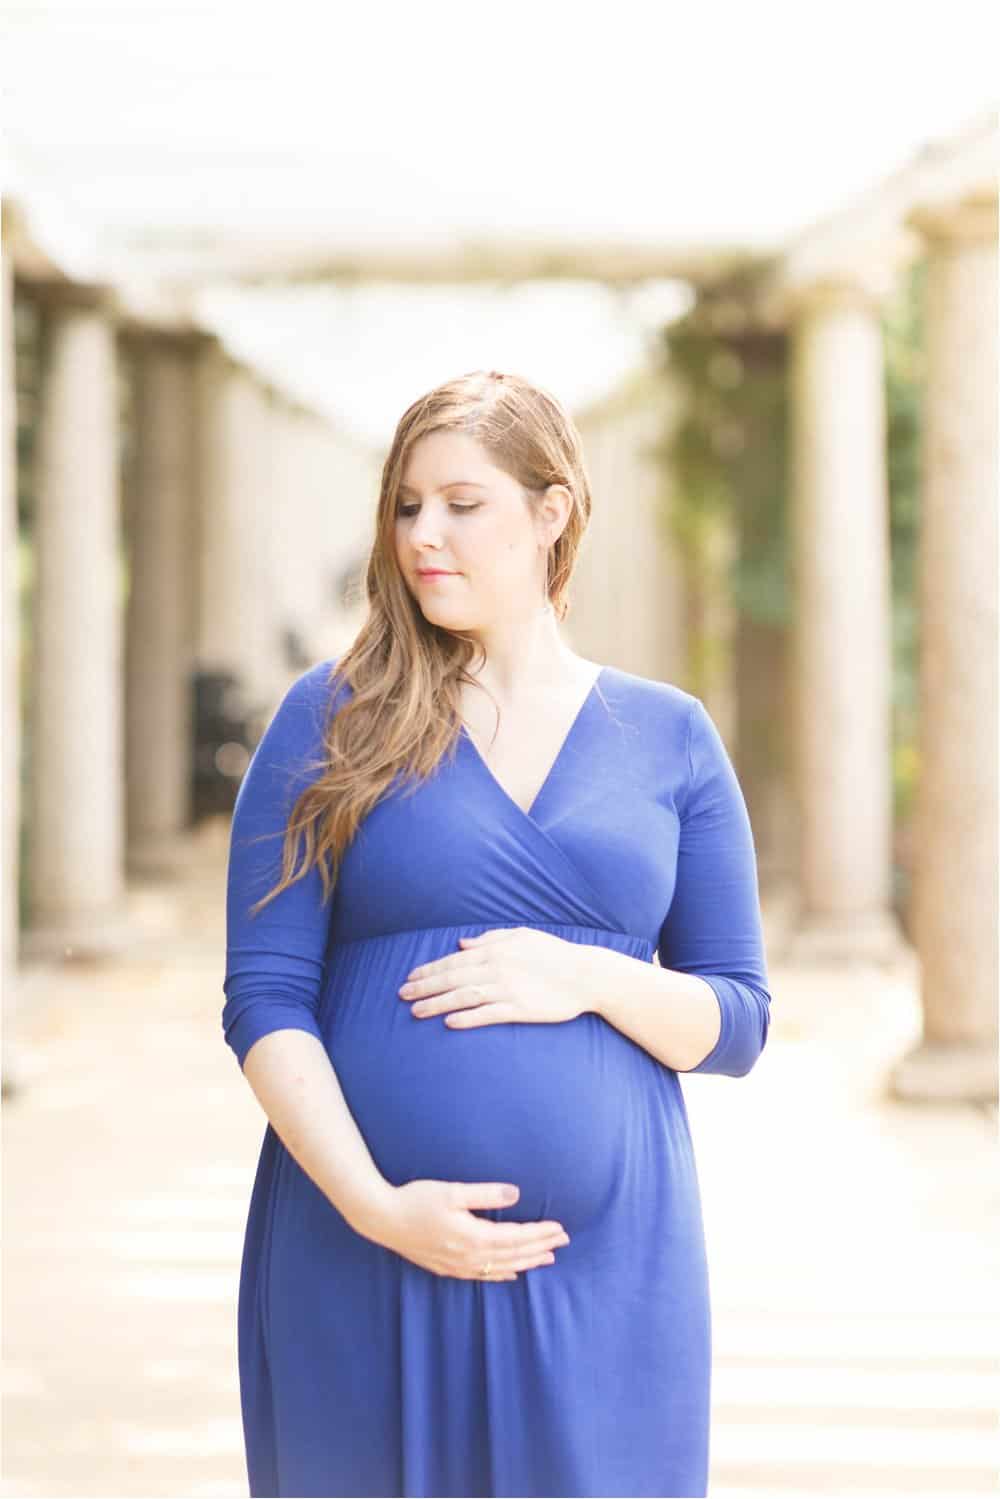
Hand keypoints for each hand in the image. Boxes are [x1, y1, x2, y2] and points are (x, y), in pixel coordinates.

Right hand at [369, 1179, 570, 1279]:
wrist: (382, 1219)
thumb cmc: (416, 1200)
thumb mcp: (451, 1191)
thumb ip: (485, 1194)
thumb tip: (516, 1194)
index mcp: (473, 1236)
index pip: (516, 1238)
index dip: (539, 1233)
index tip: (559, 1228)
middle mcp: (469, 1256)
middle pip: (514, 1254)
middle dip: (540, 1247)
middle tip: (564, 1241)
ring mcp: (458, 1265)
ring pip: (502, 1268)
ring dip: (527, 1262)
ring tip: (547, 1258)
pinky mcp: (448, 1268)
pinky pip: (483, 1275)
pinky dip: (502, 1274)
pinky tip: (512, 1274)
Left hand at [398, 926, 595, 1028]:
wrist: (586, 974)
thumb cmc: (555, 953)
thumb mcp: (522, 936)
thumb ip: (490, 938)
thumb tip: (461, 943)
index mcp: (496, 949)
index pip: (454, 960)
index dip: (430, 969)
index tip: (410, 976)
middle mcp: (498, 968)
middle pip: (453, 978)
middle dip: (424, 986)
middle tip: (401, 995)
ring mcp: (508, 989)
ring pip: (464, 996)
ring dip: (437, 1004)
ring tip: (416, 1011)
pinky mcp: (521, 1010)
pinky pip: (488, 1014)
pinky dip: (467, 1018)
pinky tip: (449, 1022)